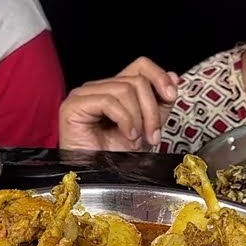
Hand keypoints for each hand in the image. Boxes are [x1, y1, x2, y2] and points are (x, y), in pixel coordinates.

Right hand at [59, 56, 179, 150]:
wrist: (100, 179)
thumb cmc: (116, 159)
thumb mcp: (148, 128)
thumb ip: (160, 103)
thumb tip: (172, 77)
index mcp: (114, 90)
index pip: (140, 66)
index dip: (159, 76)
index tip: (171, 96)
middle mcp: (98, 88)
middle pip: (136, 80)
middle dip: (151, 110)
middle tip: (153, 135)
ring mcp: (84, 95)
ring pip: (124, 89)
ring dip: (138, 119)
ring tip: (136, 140)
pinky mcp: (74, 105)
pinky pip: (109, 101)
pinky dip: (124, 120)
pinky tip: (126, 136)